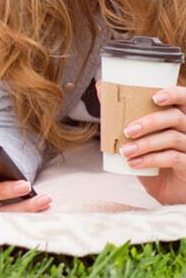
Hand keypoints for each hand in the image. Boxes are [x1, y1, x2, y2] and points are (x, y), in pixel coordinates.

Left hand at [115, 85, 185, 204]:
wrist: (166, 190)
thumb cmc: (151, 156)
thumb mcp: (137, 135)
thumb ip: (123, 113)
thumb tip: (100, 87)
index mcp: (179, 117)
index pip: (184, 98)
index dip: (174, 94)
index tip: (155, 97)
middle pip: (175, 117)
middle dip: (149, 122)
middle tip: (127, 130)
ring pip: (172, 138)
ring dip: (144, 144)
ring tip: (125, 151)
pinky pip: (173, 158)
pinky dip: (150, 160)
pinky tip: (133, 163)